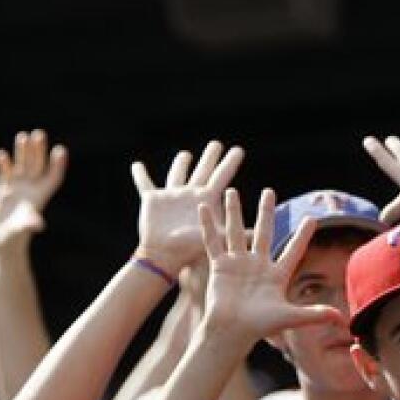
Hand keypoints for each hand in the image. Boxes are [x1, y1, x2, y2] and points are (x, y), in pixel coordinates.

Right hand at [0, 130, 67, 250]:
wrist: (2, 242)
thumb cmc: (15, 238)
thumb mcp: (22, 230)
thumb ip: (29, 224)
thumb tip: (38, 225)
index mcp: (41, 196)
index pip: (53, 177)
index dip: (58, 165)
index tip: (60, 150)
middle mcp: (31, 189)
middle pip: (37, 166)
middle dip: (38, 151)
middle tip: (39, 133)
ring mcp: (18, 188)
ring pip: (22, 165)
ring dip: (22, 152)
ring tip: (22, 136)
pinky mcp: (4, 190)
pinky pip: (5, 173)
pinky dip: (4, 164)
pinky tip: (1, 155)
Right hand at [133, 141, 242, 271]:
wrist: (164, 255)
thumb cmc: (190, 247)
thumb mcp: (217, 236)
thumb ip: (239, 232)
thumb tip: (262, 232)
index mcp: (206, 199)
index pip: (222, 176)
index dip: (230, 163)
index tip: (239, 150)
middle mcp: (191, 195)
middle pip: (203, 171)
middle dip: (210, 157)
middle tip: (217, 144)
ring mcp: (172, 196)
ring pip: (178, 175)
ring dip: (181, 164)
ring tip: (186, 154)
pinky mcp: (153, 200)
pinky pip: (145, 183)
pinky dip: (140, 174)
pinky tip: (137, 165)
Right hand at [199, 188, 342, 342]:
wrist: (231, 332)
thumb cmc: (260, 326)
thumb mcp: (291, 317)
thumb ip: (316, 314)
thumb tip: (343, 319)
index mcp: (277, 275)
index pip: (294, 250)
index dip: (303, 235)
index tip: (312, 218)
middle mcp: (257, 265)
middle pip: (264, 232)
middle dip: (266, 211)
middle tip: (269, 192)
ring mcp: (238, 264)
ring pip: (236, 231)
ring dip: (234, 211)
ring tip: (231, 191)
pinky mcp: (220, 266)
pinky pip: (213, 242)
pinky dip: (208, 226)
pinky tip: (204, 208)